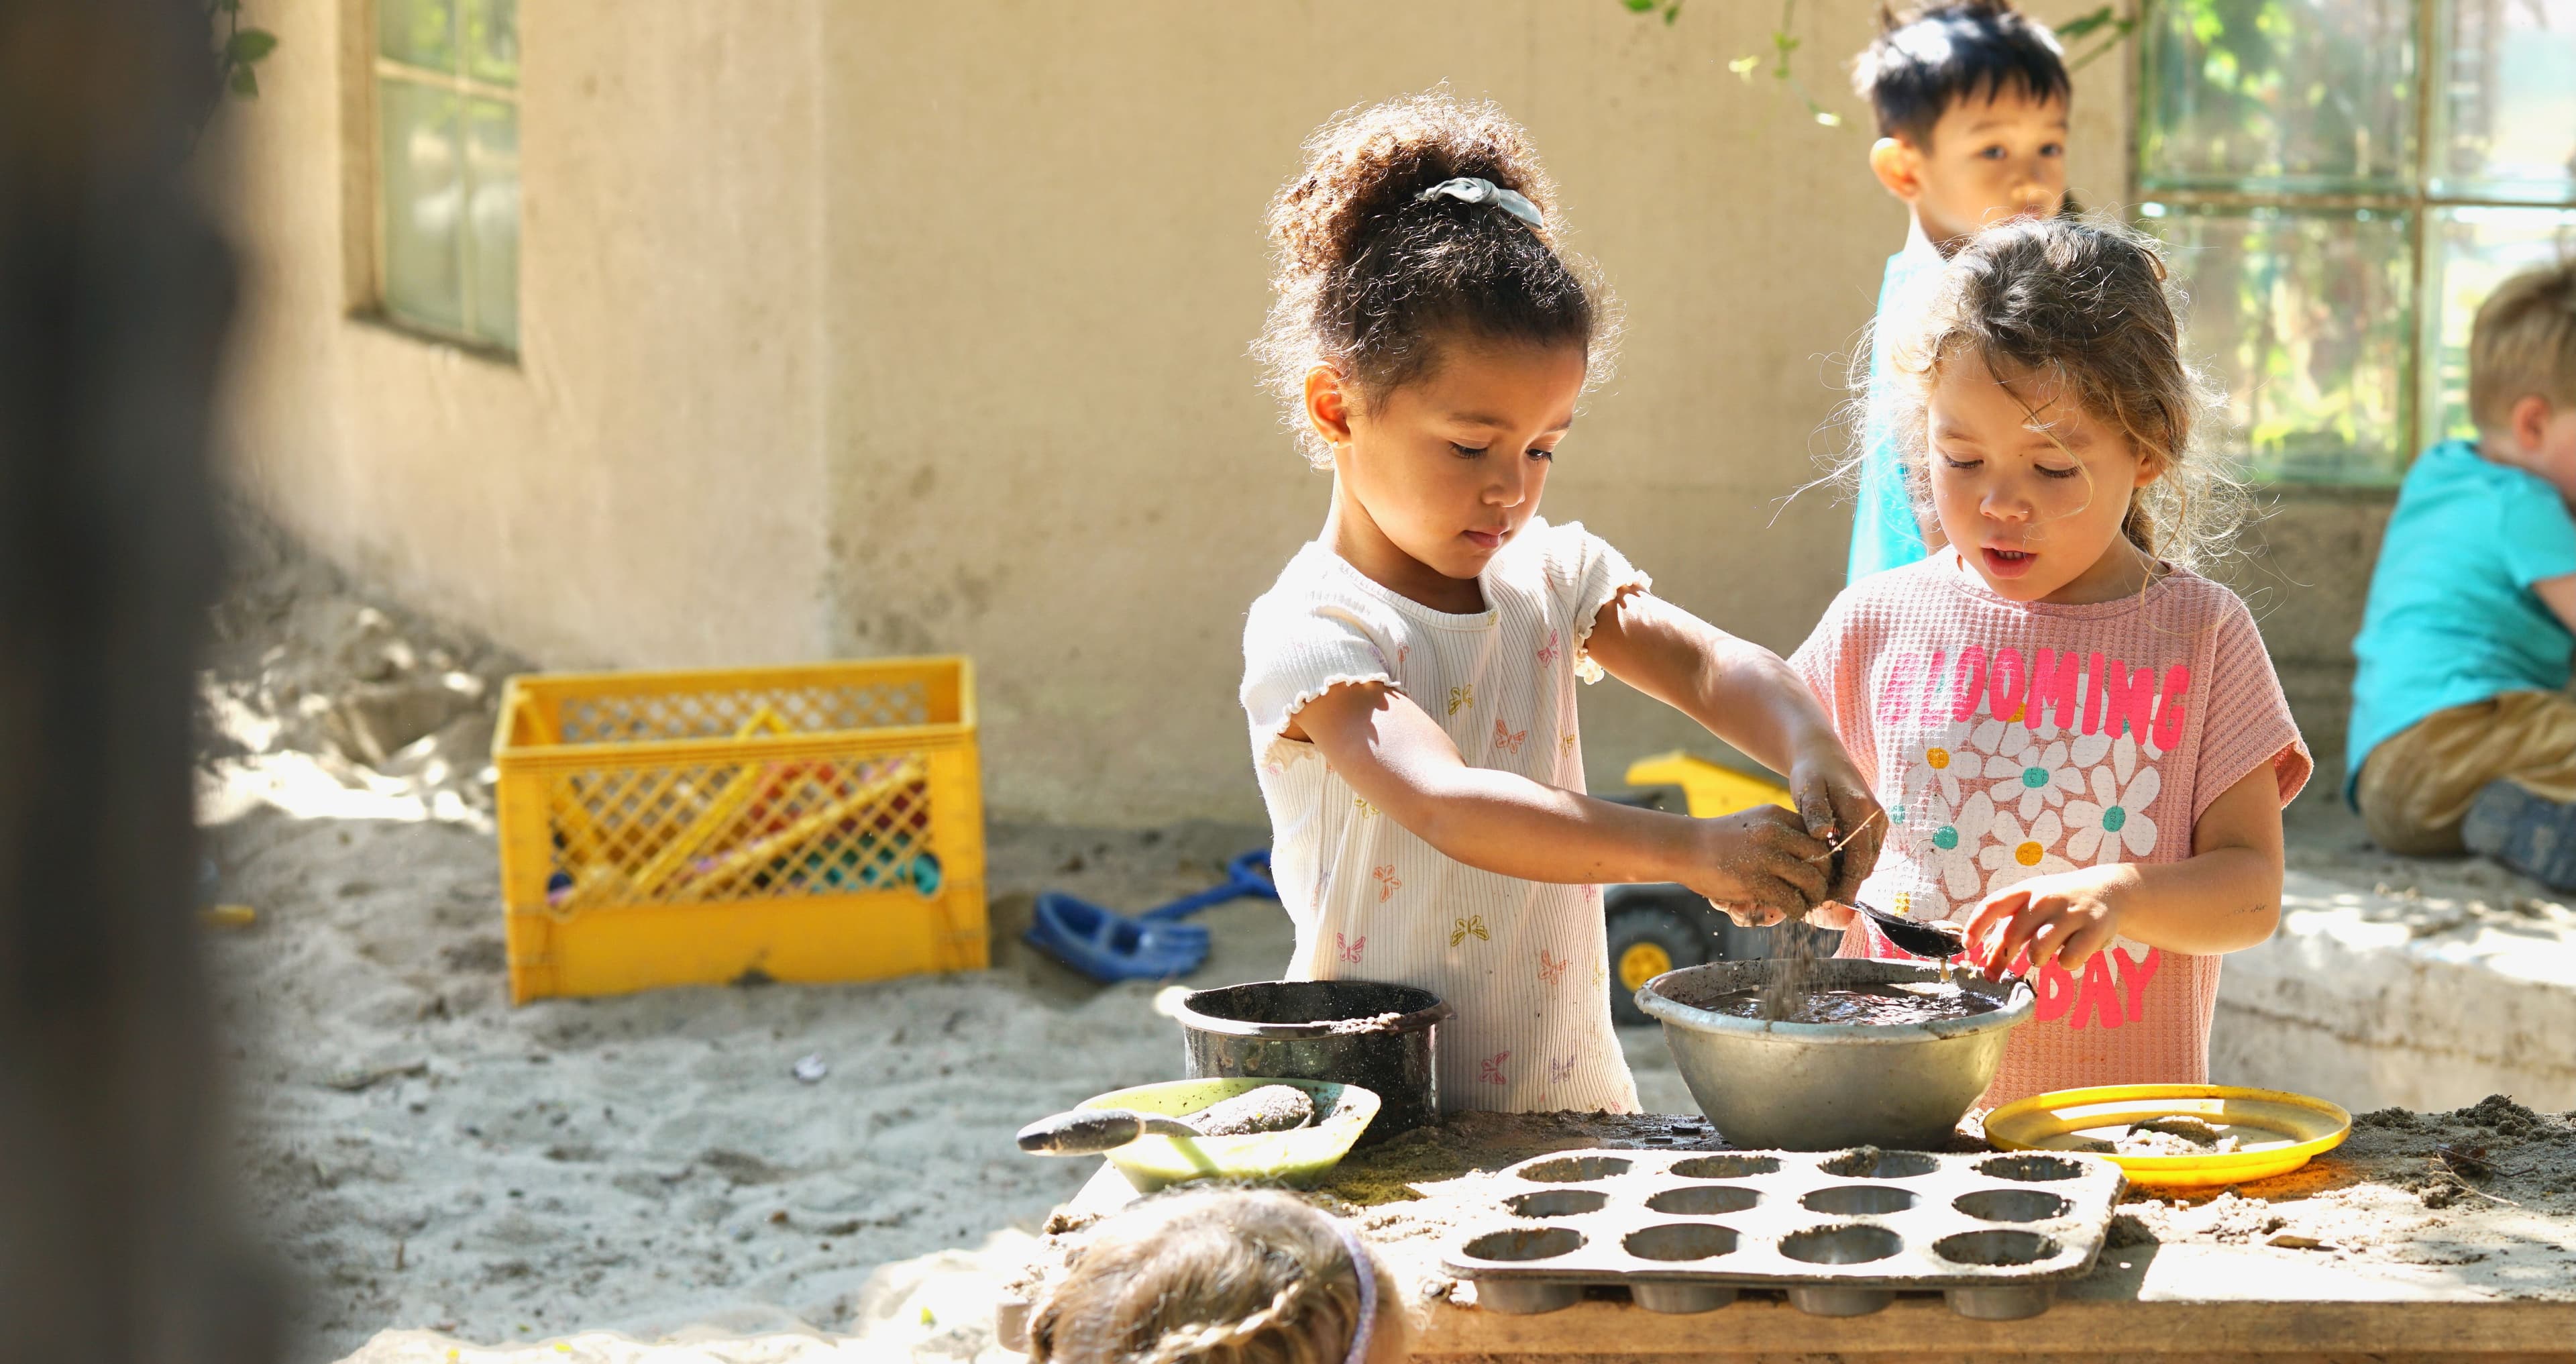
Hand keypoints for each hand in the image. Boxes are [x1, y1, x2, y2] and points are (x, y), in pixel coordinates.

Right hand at [1681, 805, 1831, 927]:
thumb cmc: (1720, 840)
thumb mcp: (1754, 823)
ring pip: (1810, 879)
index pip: (1819, 836)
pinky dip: (1797, 909)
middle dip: (1825, 879)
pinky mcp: (1754, 880)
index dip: (1826, 858)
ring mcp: (1764, 856)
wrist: (1685, 847)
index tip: (1823, 872)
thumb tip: (1810, 856)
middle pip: (1821, 857)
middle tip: (1819, 892)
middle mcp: (1774, 832)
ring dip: (1814, 896)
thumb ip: (1780, 832)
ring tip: (1807, 903)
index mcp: (1776, 816)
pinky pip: (1791, 898)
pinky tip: (1792, 911)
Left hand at [1788, 742, 1884, 904]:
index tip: (1832, 899)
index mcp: (1861, 810)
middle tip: (1821, 900)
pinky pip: (1864, 852)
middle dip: (1847, 883)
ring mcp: (1877, 822)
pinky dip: (1850, 864)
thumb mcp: (1808, 788)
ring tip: (1823, 890)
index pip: (1859, 856)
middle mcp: (1875, 818)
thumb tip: (1823, 834)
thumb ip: (1815, 811)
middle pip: (1865, 863)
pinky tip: (1828, 872)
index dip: (1847, 881)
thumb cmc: (1811, 772)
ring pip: (1866, 860)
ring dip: (1849, 876)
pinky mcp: (1873, 825)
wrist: (1822, 755)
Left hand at [1963, 864, 2131, 980]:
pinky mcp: (2095, 928)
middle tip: (1999, 972)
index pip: (1993, 905)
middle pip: (2013, 934)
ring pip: (2039, 949)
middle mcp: (2046, 898)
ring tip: (2041, 956)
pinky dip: (2066, 963)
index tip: (1967, 945)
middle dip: (2003, 958)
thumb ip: (2009, 929)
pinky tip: (2069, 955)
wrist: (2109, 890)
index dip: (1976, 925)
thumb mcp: (2033, 906)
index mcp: (2026, 890)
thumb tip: (1985, 959)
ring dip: (2036, 959)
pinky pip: (2069, 958)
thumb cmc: (2061, 904)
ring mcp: (2071, 912)